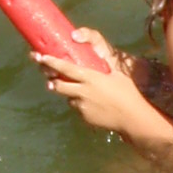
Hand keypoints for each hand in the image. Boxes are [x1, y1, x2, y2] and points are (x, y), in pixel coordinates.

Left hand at [32, 31, 161, 138]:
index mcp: (90, 78)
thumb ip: (104, 65)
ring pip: (68, 97)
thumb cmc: (128, 93)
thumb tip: (97, 53)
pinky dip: (81, 104)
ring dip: (70, 93)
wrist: (132, 119)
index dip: (51, 62)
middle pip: (57, 85)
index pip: (65, 68)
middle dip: (51, 80)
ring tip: (82, 92)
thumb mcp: (117, 74)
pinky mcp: (84, 117)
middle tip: (49, 76)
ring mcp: (82, 106)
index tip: (40, 57)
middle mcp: (82, 92)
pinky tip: (94, 104)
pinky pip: (78, 108)